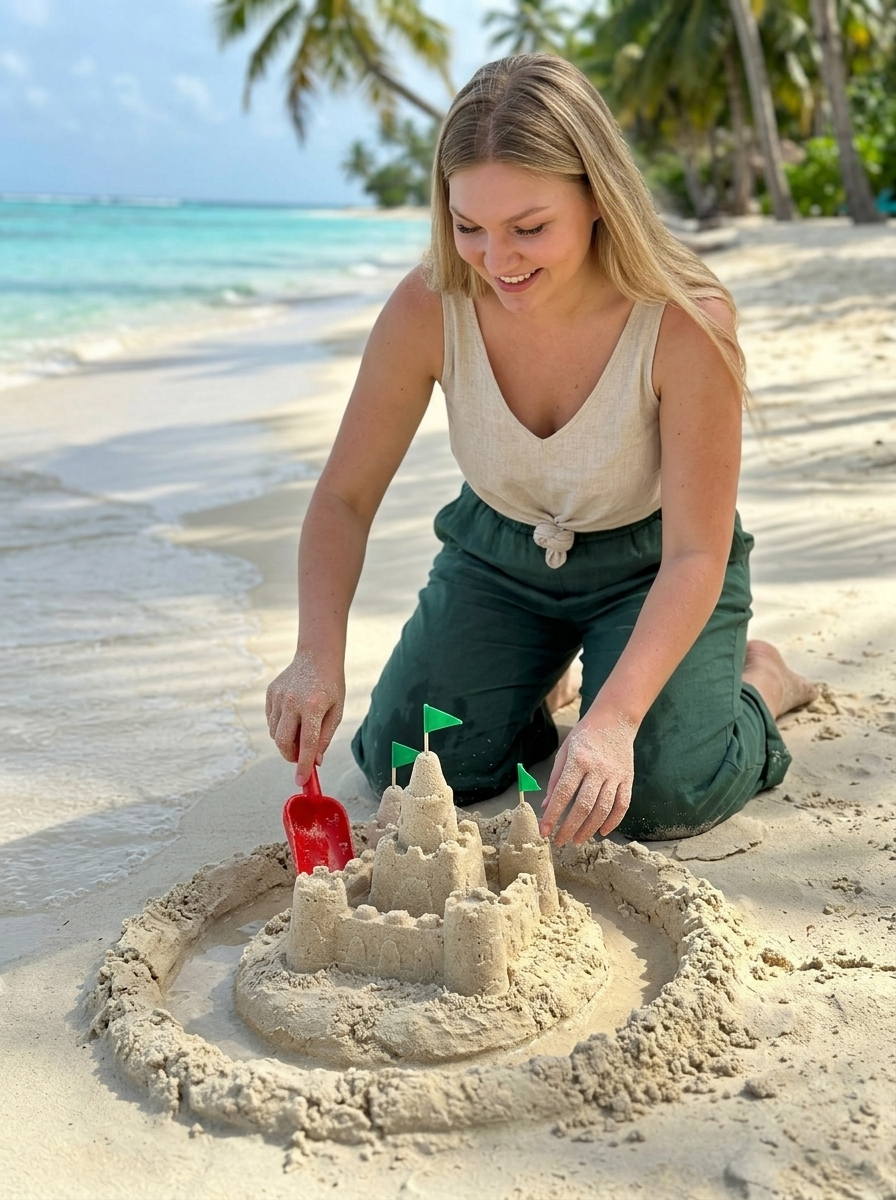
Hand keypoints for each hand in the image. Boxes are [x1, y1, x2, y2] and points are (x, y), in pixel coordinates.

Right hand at [265, 650, 343, 783]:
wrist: (316, 657)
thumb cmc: (331, 685)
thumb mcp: (337, 711)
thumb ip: (325, 737)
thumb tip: (315, 761)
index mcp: (313, 706)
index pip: (307, 743)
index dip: (304, 764)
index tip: (301, 780)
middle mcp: (292, 701)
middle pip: (284, 742)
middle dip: (290, 756)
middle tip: (300, 757)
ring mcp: (279, 696)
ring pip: (275, 733)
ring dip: (286, 740)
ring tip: (300, 729)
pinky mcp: (270, 693)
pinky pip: (271, 720)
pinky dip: (280, 726)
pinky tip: (293, 715)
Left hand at [539, 712, 635, 845]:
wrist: (615, 720)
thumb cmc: (585, 735)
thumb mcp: (564, 751)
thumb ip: (555, 779)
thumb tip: (546, 805)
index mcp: (578, 760)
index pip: (563, 793)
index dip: (553, 815)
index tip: (544, 831)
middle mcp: (598, 769)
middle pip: (583, 806)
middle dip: (569, 828)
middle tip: (559, 842)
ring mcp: (615, 775)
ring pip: (603, 809)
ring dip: (589, 829)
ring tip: (576, 840)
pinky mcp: (628, 779)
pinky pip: (622, 805)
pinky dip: (613, 821)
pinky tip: (602, 832)